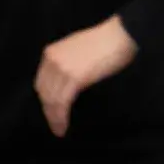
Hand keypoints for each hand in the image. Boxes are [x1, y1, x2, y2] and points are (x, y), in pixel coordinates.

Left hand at [35, 16, 138, 136]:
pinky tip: (63, 126)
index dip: (46, 99)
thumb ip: (68, 62)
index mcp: (51, 53)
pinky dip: (61, 117)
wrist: (121, 34)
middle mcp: (52, 61)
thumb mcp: (79, 49)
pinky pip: (62, 102)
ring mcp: (62, 69)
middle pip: (44, 92)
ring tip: (59, 129)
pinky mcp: (74, 78)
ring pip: (51, 100)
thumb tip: (70, 80)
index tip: (51, 111)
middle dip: (48, 110)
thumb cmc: (108, 40)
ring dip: (54, 118)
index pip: (42, 82)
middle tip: (55, 124)